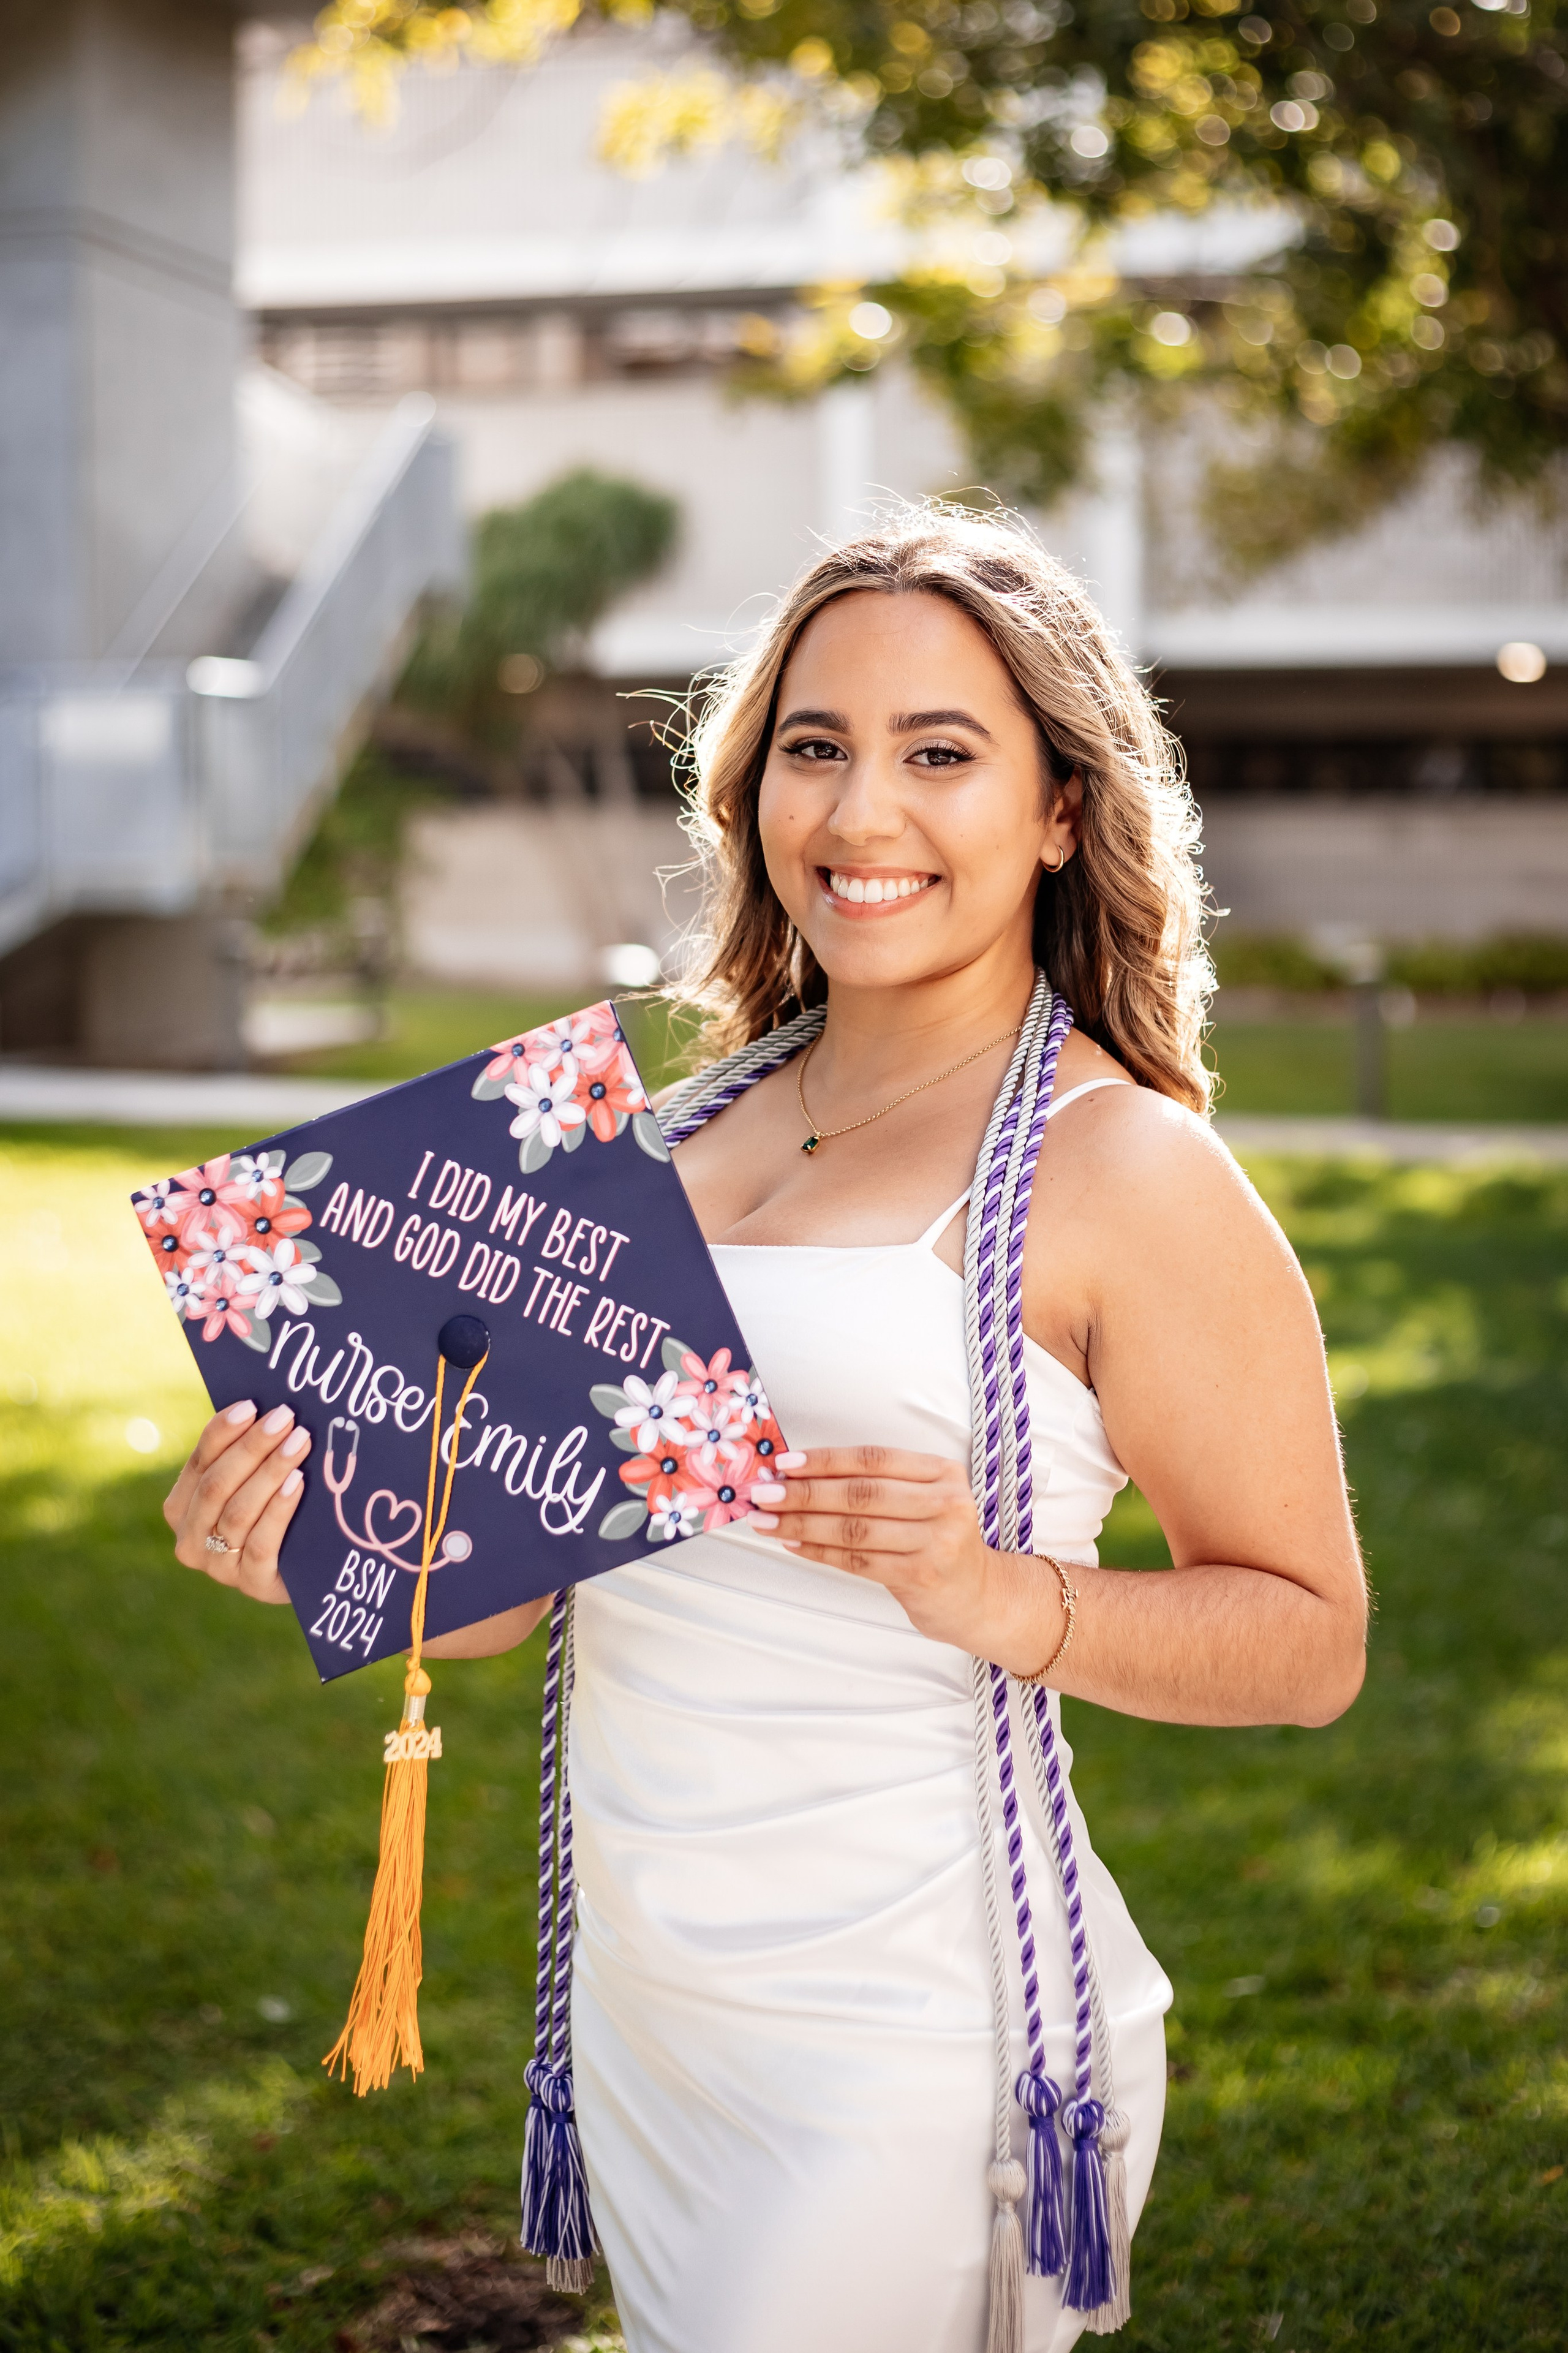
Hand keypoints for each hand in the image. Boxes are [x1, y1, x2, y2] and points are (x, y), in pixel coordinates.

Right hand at [164, 1401, 310, 1605]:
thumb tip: (264, 1408)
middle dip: (252, 1447)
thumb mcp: (251, 1484)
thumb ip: (245, 1455)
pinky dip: (279, 1508)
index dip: (222, 1432)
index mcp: (180, 1509)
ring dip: (270, 1471)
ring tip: (300, 1442)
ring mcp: (219, 1568)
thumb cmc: (274, 1512)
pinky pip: (261, 1543)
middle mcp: (191, 1540)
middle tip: (286, 1418)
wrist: (304, 1570)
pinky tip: (297, 1482)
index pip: (198, 1464)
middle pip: (216, 1485)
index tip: (252, 1406)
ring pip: (238, 1511)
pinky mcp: (253, 1584)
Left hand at [755, 1444, 1063, 1667]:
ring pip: (855, 1528)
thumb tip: (801, 1474)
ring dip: (802, 1523)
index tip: (784, 1463)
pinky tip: (793, 1543)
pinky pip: (858, 1560)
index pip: (873, 1458)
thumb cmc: (937, 1541)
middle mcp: (945, 1502)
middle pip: (861, 1493)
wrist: (979, 1596)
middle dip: (804, 1492)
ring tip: (766, 1520)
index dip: (825, 1460)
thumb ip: (877, 1484)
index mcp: (942, 1472)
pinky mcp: (923, 1576)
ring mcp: (937, 1541)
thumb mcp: (923, 1500)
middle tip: (763, 1493)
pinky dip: (819, 1551)